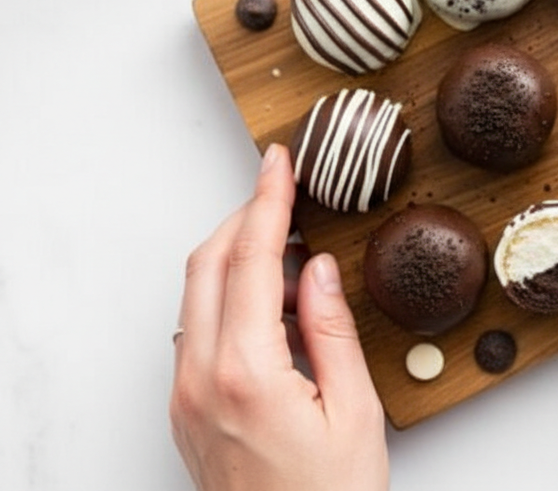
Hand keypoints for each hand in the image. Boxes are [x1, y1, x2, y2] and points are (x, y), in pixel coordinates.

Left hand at [170, 144, 387, 490]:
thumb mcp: (355, 411)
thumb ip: (332, 330)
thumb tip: (319, 269)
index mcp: (245, 373)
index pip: (252, 261)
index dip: (268, 203)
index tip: (279, 162)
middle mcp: (199, 379)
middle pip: (207, 266)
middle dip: (244, 219)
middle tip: (286, 194)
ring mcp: (185, 396)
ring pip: (197, 296)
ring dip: (238, 261)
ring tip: (298, 262)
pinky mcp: (186, 410)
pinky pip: (199, 331)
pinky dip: (232, 300)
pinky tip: (278, 310)